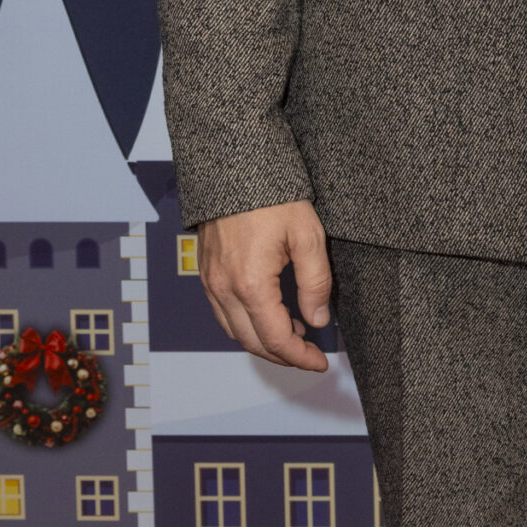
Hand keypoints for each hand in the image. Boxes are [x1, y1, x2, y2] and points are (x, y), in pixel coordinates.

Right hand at [199, 200, 333, 372]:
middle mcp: (224, 288)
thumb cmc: (272, 195)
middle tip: (309, 353)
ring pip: (234, 331)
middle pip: (252, 342)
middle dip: (283, 355)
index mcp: (250, 284)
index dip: (300, 357)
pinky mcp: (206, 271)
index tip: (320, 361)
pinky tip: (268, 313)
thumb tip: (317, 319)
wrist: (235, 165)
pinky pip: (222, 312)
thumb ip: (315, 283)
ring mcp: (210, 281)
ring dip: (263, 341)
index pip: (276, 339)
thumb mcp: (307, 236)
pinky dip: (245, 324)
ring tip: (293, 333)